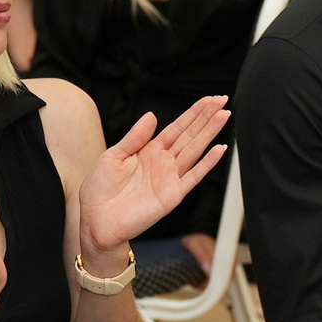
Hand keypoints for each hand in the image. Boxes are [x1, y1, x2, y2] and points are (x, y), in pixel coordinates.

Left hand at [78, 96, 230, 255]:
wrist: (96, 222)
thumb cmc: (100, 191)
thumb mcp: (113, 156)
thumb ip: (134, 137)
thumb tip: (151, 115)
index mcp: (149, 151)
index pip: (177, 128)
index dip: (193, 113)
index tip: (209, 99)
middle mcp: (163, 163)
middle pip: (190, 135)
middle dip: (207, 118)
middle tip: (223, 100)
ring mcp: (170, 178)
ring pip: (195, 150)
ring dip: (210, 133)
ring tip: (224, 115)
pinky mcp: (172, 195)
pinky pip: (193, 177)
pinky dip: (207, 163)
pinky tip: (219, 149)